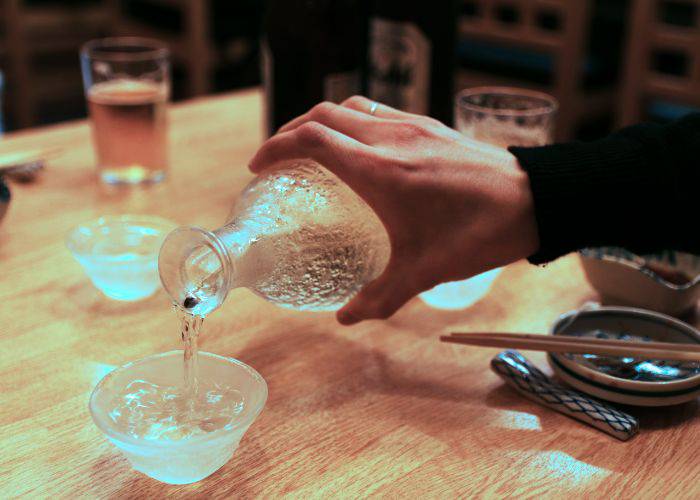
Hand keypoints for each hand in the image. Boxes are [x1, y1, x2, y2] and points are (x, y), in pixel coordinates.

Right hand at [249, 96, 538, 324]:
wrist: (536, 201)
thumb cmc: (480, 232)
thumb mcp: (424, 271)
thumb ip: (380, 296)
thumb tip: (346, 319)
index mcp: (381, 171)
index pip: (311, 139)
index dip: (276, 148)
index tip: (259, 166)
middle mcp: (391, 139)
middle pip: (323, 115)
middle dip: (291, 131)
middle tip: (278, 158)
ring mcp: (413, 127)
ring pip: (351, 107)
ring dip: (323, 121)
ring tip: (312, 148)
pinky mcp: (431, 126)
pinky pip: (378, 111)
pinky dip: (354, 122)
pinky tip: (360, 150)